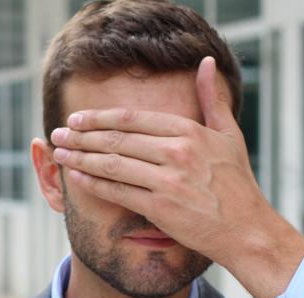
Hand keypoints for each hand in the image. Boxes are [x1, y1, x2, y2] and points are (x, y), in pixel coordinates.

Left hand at [50, 57, 303, 297]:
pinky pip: (118, 191)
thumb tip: (206, 62)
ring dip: (80, 158)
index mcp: (189, 132)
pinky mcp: (160, 207)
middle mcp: (177, 152)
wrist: (246, 230)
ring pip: (112, 164)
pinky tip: (76, 177)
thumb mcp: (229, 135)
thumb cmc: (236, 183)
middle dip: (81, 136)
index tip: (77, 118)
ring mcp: (168, 180)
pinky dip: (93, 183)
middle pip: (116, 139)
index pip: (132, 118)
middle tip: (57, 134)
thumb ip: (213, 99)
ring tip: (59, 154)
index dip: (99, 117)